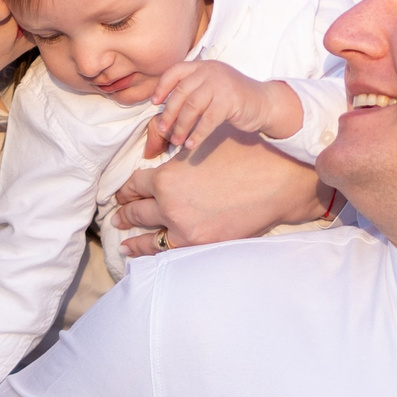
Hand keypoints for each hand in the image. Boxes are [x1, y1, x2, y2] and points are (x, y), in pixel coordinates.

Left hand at [111, 129, 329, 256]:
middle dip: (125, 211)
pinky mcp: (199, 244)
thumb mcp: (203, 143)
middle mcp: (169, 205)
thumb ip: (175, 149)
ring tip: (122, 236)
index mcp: (166, 177)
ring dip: (132, 235)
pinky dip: (149, 252)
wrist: (277, 182)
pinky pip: (165, 252)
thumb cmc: (243, 155)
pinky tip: (140, 253)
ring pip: (147, 235)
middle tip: (118, 213)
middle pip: (136, 210)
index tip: (122, 192)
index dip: (125, 189)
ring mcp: (183, 228)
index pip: (134, 184)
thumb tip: (156, 150)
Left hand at [145, 61, 300, 156]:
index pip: (175, 72)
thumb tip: (165, 110)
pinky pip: (208, 120)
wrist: (264, 103)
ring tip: (177, 141)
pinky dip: (198, 134)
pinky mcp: (230, 101)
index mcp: (203, 66)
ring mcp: (221, 84)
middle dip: (170, 113)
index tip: (155, 104)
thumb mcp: (212, 87)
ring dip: (181, 126)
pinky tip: (192, 144)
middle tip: (162, 130)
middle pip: (181, 92)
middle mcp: (210, 71)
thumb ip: (192, 91)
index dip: (162, 87)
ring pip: (192, 107)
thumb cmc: (234, 99)